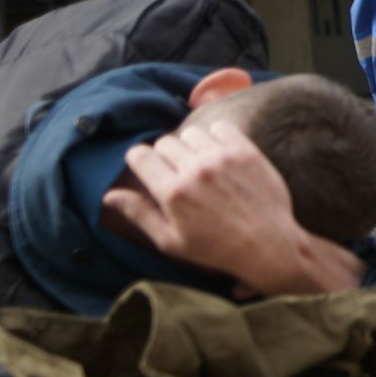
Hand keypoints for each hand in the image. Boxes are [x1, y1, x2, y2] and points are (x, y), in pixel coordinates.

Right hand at [101, 121, 363, 298]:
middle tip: (177, 173)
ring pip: (192, 133)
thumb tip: (108, 195)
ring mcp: (223, 158)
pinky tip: (219, 154)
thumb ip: (140, 213)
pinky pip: (221, 128)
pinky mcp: (247, 151)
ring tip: (199, 165)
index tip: (147, 167)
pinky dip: (216, 137)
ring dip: (191, 145)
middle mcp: (196, 170)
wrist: (267, 243)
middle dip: (165, 155)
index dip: (140, 159)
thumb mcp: (170, 241)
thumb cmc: (215, 248)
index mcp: (173, 192)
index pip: (140, 155)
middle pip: (165, 142)